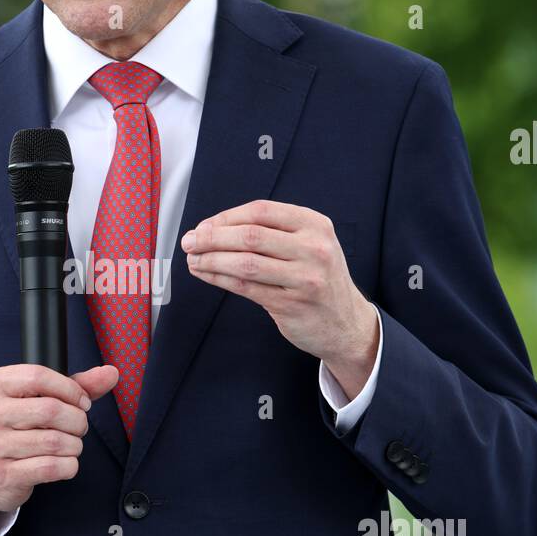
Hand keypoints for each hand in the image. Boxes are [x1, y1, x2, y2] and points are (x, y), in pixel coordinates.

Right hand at [0, 363, 118, 526]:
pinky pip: (52, 467)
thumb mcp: (37, 398)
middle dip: (77, 420)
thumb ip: (75, 385)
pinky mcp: (4, 475)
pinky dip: (69, 465)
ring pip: (55, 441)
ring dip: (75, 444)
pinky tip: (65, 462)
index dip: (71, 390)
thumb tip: (110, 373)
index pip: (38, 377)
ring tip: (71, 444)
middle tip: (78, 427)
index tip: (82, 402)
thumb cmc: (16, 428)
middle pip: (51, 410)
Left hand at [181, 200, 378, 398]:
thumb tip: (215, 227)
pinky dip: (220, 278)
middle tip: (190, 241)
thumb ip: (274, 232)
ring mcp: (304, 278)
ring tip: (193, 258)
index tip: (205, 225)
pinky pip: (246, 287)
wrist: (346, 323)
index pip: (262, 211)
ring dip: (211, 259)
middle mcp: (313, 248)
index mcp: (315, 225)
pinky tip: (206, 273)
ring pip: (245, 262)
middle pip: (250, 236)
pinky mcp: (291, 304)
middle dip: (212, 237)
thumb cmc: (319, 279)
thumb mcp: (310, 244)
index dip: (226, 217)